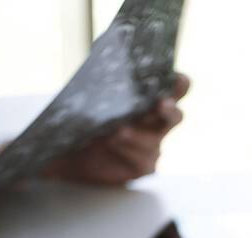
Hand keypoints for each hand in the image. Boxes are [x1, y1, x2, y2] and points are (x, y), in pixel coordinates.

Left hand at [47, 74, 189, 185]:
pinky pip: (142, 159)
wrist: (71, 149)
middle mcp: (157, 123)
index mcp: (150, 100)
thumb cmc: (86, 116)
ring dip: (136, 135)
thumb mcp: (94, 94)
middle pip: (176, 116)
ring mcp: (152, 146)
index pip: (174, 90)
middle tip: (160, 104)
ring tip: (118, 130)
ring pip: (153, 141)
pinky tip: (112, 142)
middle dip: (170, 109)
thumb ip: (108, 80)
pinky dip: (126, 150)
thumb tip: (109, 57)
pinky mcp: (143, 166)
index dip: (180, 84)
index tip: (177, 79)